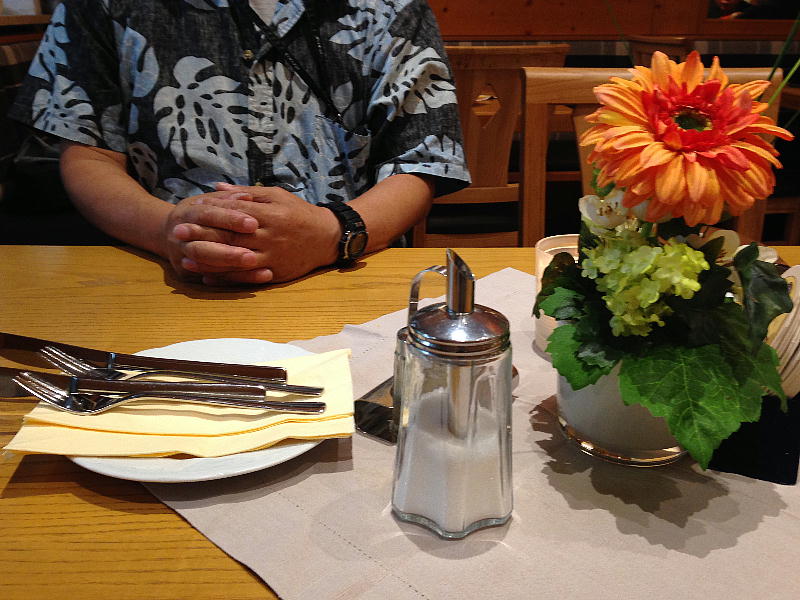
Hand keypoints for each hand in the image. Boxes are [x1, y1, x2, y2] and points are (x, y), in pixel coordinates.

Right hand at [163, 190, 262, 280]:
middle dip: (228, 253)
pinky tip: (259, 278)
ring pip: (207, 266)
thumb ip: (228, 198)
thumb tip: (247, 197)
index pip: (208, 215)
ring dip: (233, 269)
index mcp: (187, 213)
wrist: (172, 232)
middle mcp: (179, 236)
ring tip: (263, 271)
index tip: (253, 224)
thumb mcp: (211, 200)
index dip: (230, 219)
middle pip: (203, 247)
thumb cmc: (201, 212)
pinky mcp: (189, 274)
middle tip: (252, 257)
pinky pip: (214, 279)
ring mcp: (182, 256)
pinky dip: (236, 280)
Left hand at [172, 183, 340, 284]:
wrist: (327, 238)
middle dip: (202, 237)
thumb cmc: (299, 213)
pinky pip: (247, 278)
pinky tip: (207, 278)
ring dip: (208, 262)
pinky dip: (226, 279)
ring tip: (185, 260)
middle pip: (231, 238)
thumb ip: (246, 193)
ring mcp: (272, 257)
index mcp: (270, 215)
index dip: (210, 215)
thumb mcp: (276, 195)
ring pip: (236, 261)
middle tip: (177, 235)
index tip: (188, 213)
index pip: (234, 215)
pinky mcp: (276, 273)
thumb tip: (217, 187)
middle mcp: (270, 237)